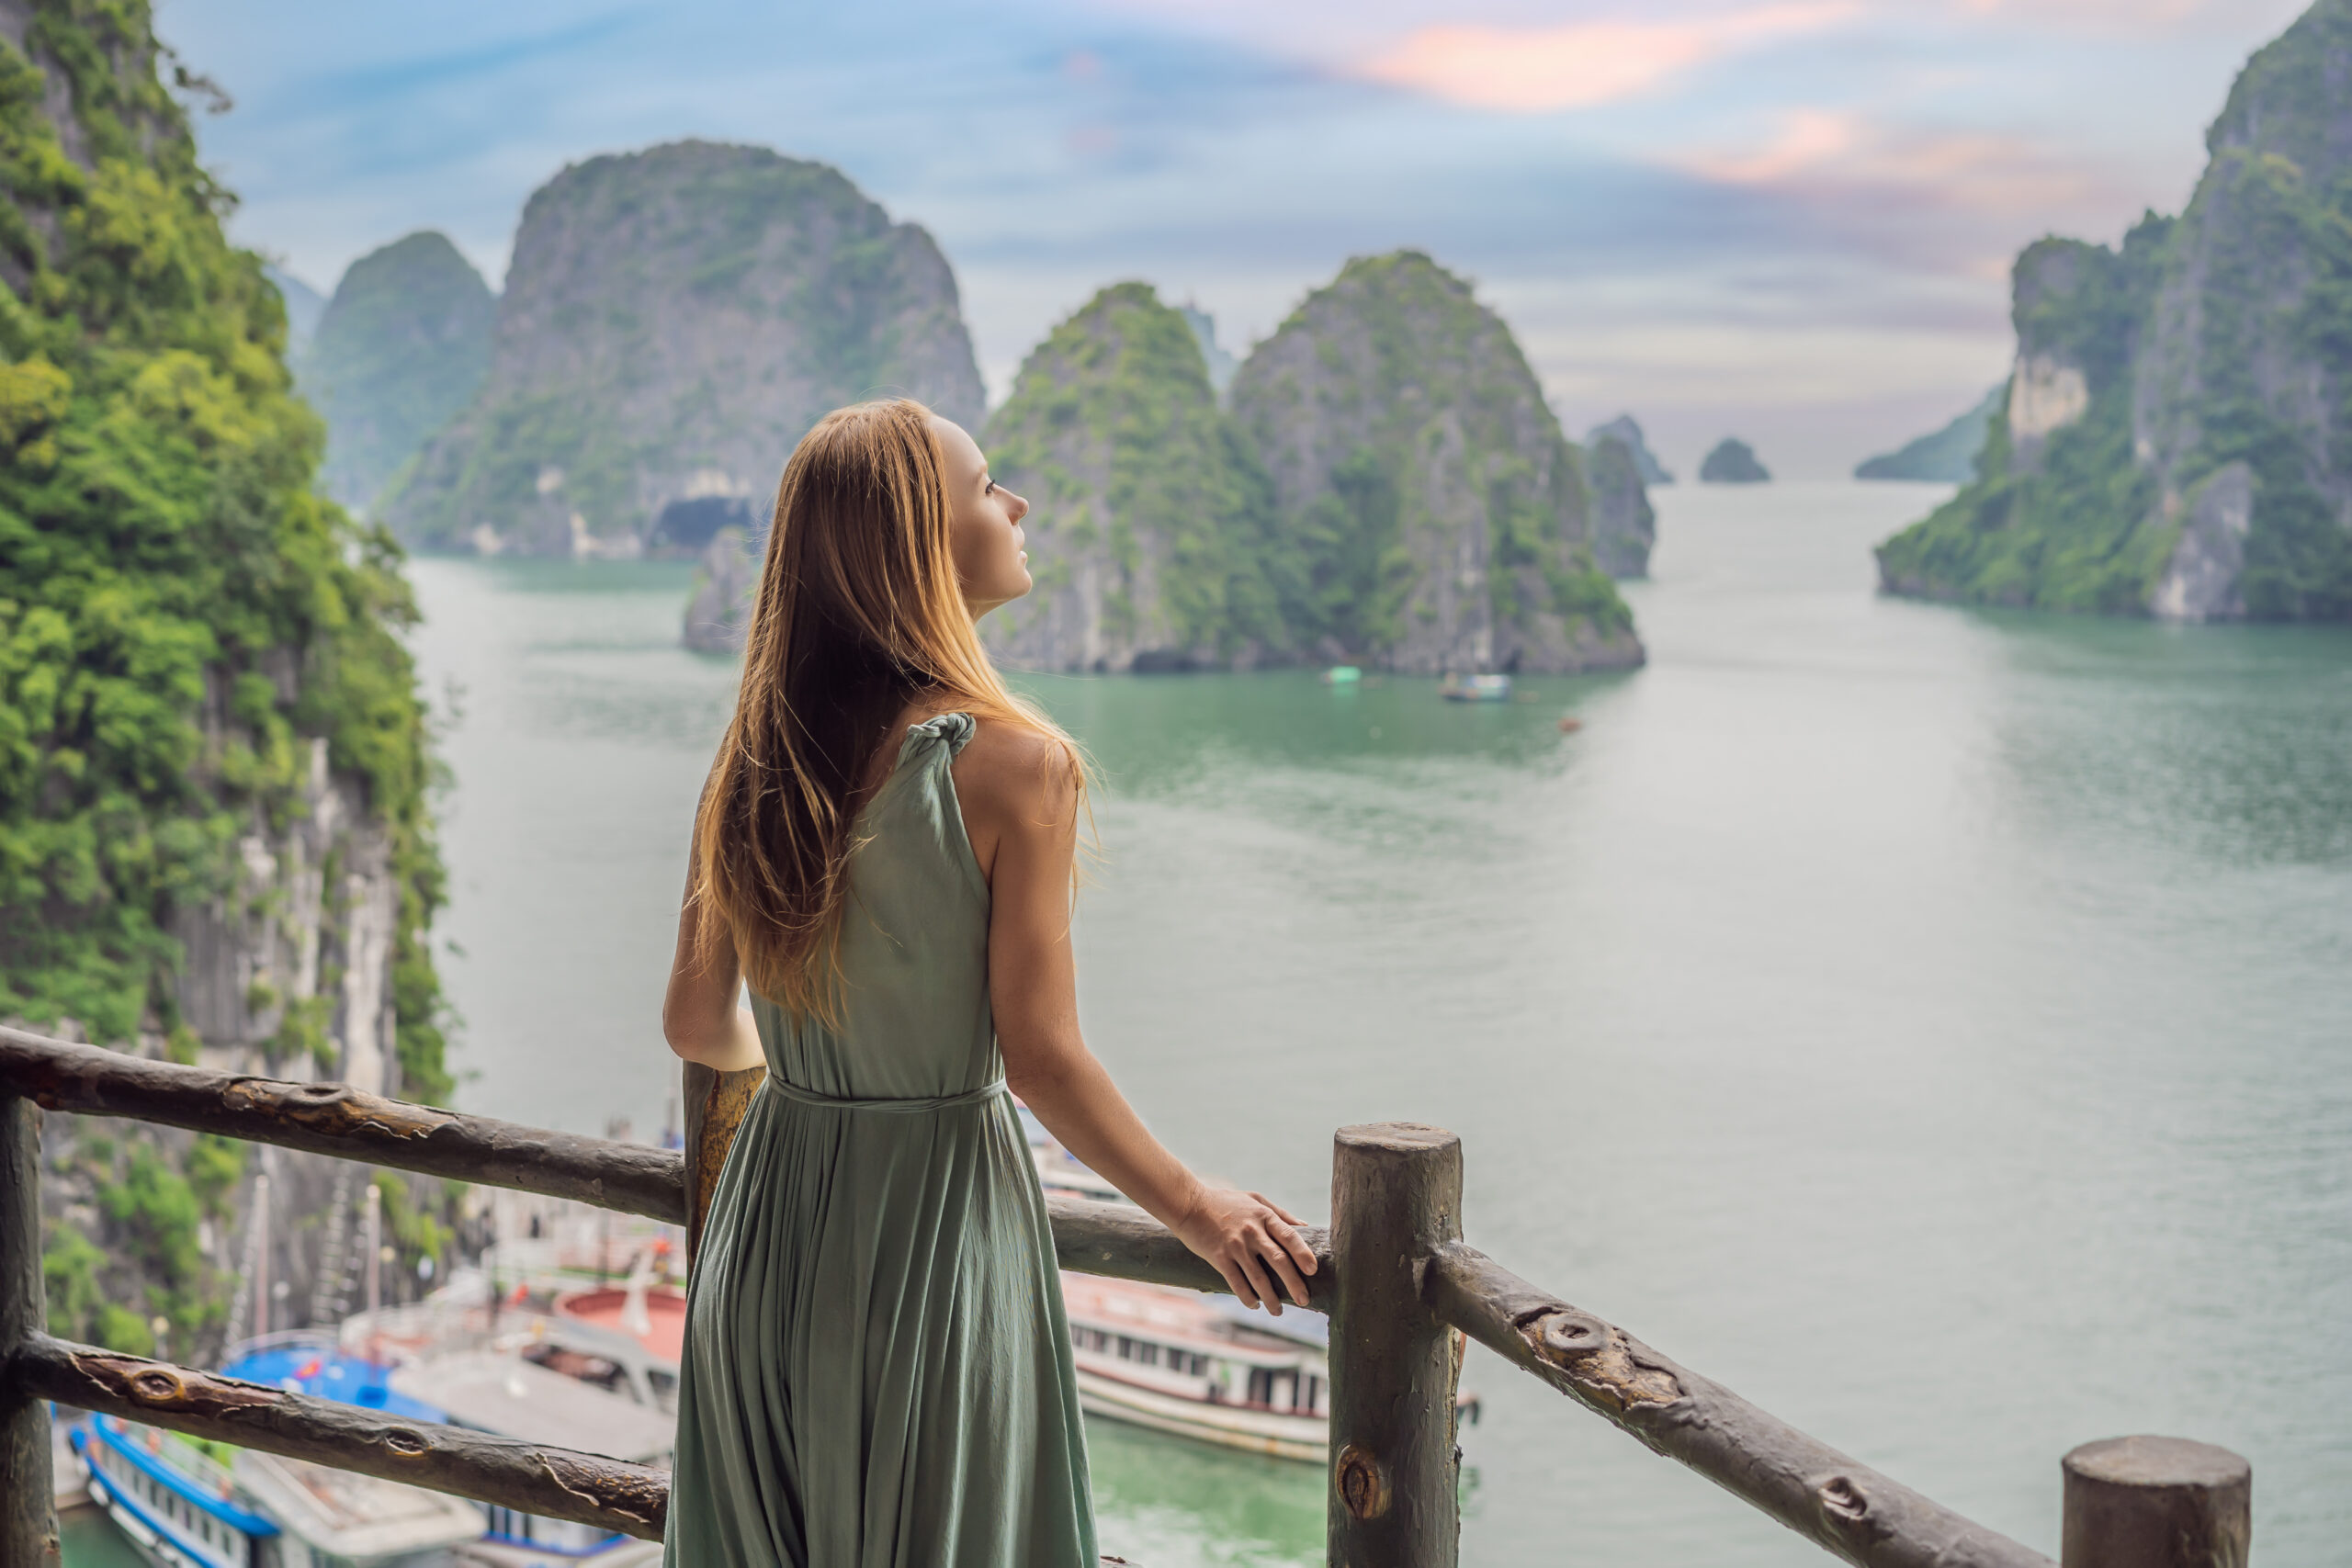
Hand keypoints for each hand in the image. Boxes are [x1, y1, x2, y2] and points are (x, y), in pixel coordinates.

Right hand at [1172, 1187, 1317, 1314]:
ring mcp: (1235, 1245)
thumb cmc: (1224, 1201)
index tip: (1313, 1271)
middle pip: (1278, 1260)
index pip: (1289, 1237)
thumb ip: (1279, 1213)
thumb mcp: (1255, 1199)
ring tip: (1278, 1311)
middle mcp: (1252, 1231)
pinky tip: (1254, 1305)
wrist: (1189, 1204)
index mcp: (1263, 1216)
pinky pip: (1236, 1282)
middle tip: (1304, 1300)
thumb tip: (1305, 1226)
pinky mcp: (1219, 1257)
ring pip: (1258, 1277)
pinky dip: (1247, 1297)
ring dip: (1271, 1298)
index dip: (1303, 1254)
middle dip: (1294, 1283)